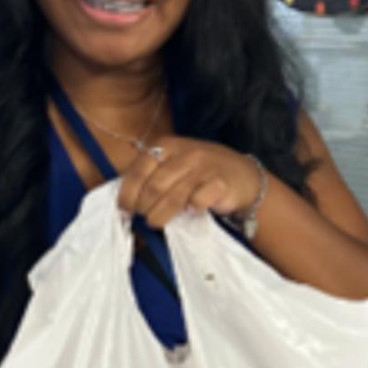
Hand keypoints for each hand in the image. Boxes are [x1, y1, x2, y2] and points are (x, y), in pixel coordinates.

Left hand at [117, 138, 261, 229]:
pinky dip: (190, 211)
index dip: (127, 195)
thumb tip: (124, 202)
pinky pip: (197, 202)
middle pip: (154, 187)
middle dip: (144, 208)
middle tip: (145, 218)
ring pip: (173, 197)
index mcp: (166, 145)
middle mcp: (184, 152)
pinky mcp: (219, 182)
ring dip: (161, 215)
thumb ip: (151, 176)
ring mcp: (203, 167)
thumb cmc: (200, 173)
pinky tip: (189, 214)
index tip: (124, 212)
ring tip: (157, 223)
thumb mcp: (173, 165)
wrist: (243, 176)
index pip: (138, 171)